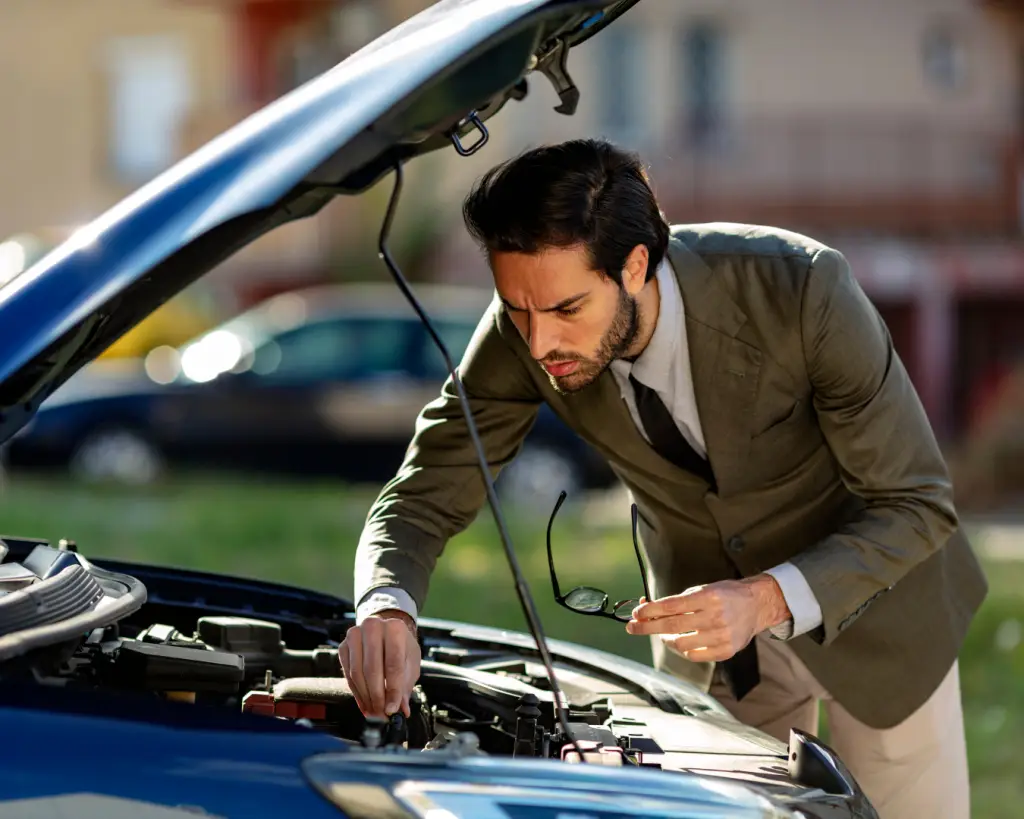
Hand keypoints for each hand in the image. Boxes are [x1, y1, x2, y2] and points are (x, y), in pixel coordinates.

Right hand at [338, 610, 420, 717]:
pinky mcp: (343, 646)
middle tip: (382, 714)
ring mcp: (355, 635)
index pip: (393, 663)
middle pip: (372, 669)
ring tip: (374, 711)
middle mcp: (373, 627)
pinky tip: (365, 703)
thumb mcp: (411, 662)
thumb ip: (406, 685)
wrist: (386, 632)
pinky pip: (347, 674)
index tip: (392, 709)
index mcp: (395, 628)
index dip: (393, 690)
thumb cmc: (401, 646)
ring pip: (357, 673)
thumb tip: (401, 710)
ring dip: (366, 697)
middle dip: (377, 697)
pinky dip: (356, 692)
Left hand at [625, 575, 789, 662]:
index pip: (671, 606)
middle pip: (672, 626)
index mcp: (708, 597)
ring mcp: (721, 636)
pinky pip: (695, 655)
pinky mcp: (726, 651)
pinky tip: (681, 642)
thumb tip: (648, 608)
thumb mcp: (702, 589)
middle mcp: (715, 617)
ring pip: (681, 644)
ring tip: (663, 633)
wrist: (756, 605)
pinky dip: (683, 650)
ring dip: (666, 639)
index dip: (650, 611)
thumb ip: (678, 601)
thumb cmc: (726, 595)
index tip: (636, 614)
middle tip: (632, 627)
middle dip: (648, 627)